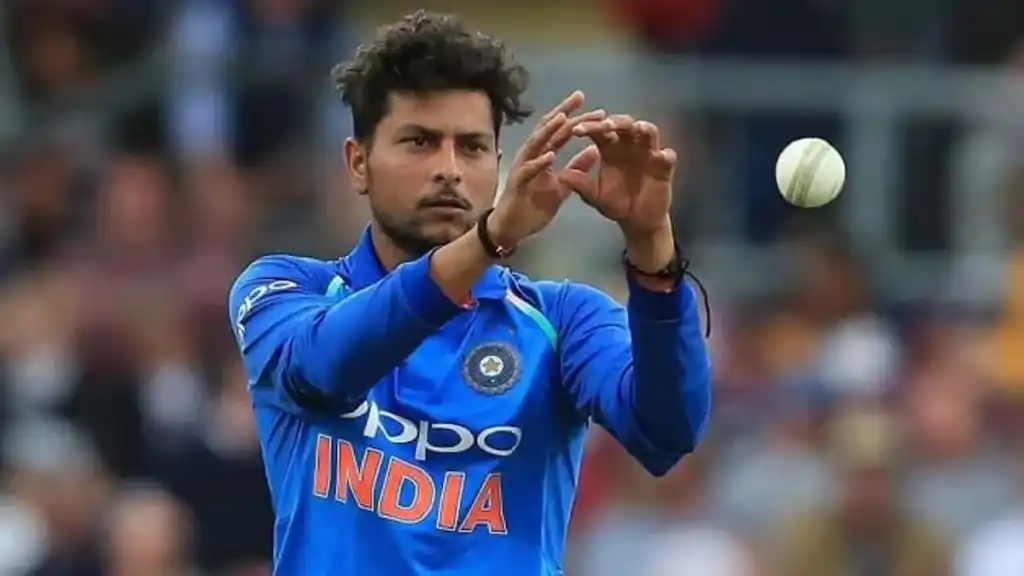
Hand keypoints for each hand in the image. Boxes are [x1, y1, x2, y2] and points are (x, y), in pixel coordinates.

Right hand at [487, 91, 605, 248]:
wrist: (512, 227)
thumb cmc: (533, 206)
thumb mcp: (562, 185)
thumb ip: (577, 168)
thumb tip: (595, 151)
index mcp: (543, 154)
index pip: (560, 131)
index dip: (577, 118)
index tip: (597, 109)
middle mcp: (531, 155)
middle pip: (547, 128)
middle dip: (564, 112)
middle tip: (580, 98)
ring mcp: (522, 167)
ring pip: (535, 143)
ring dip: (549, 130)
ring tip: (564, 118)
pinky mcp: (518, 183)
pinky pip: (529, 170)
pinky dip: (540, 162)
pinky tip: (551, 154)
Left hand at [560, 115, 676, 238]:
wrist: (637, 221)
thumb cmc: (615, 204)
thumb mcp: (595, 196)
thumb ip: (581, 184)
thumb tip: (561, 175)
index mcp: (609, 148)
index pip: (599, 130)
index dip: (588, 127)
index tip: (575, 130)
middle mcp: (629, 145)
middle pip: (624, 124)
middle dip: (616, 122)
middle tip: (606, 123)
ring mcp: (648, 153)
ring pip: (649, 133)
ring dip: (644, 129)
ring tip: (639, 128)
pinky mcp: (664, 167)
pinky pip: (668, 157)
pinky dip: (666, 155)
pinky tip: (662, 156)